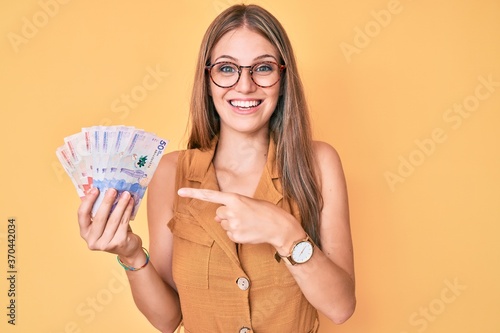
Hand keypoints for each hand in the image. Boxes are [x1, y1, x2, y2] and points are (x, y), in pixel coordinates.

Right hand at [77, 188, 141, 258]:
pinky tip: (131, 203)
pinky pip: (123, 223)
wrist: (128, 248)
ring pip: (113, 220)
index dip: (88, 201)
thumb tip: (103, 189)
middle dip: (107, 201)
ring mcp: (104, 244)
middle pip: (99, 217)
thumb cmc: (114, 231)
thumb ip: (101, 209)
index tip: (95, 189)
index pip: (82, 215)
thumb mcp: (105, 221)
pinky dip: (128, 211)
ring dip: (121, 205)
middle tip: (113, 190)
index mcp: (85, 232)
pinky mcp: (118, 243)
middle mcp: (92, 240)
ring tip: (126, 194)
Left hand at [177, 187, 299, 246]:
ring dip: (232, 224)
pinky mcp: (235, 237)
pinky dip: (236, 233)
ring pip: (223, 224)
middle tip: (244, 215)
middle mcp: (231, 211)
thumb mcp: (248, 203)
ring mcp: (233, 225)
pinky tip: (248, 231)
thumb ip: (230, 207)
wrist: (278, 227)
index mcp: (235, 198)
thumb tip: (216, 218)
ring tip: (248, 223)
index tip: (180, 192)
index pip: (210, 195)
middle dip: (227, 214)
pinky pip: (229, 234)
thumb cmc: (265, 211)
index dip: (193, 193)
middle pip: (218, 213)